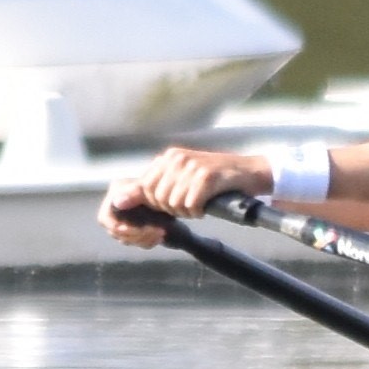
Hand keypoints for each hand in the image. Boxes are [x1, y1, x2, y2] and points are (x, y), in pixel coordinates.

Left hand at [98, 146, 271, 244]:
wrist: (250, 173)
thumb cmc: (214, 181)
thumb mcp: (181, 179)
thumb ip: (151, 189)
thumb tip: (118, 200)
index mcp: (168, 157)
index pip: (146, 189)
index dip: (159, 203)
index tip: (176, 203)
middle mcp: (177, 158)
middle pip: (158, 199)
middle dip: (174, 208)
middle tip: (191, 202)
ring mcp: (192, 166)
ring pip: (174, 205)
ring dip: (188, 210)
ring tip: (201, 201)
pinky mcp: (207, 177)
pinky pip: (191, 206)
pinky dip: (200, 210)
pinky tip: (208, 202)